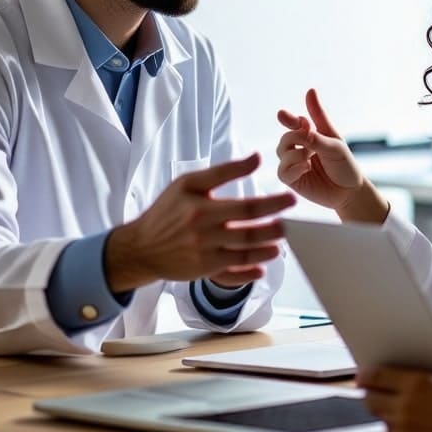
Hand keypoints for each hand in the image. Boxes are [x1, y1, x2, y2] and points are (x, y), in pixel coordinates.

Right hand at [104, 153, 294, 292]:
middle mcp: (204, 233)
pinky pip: (231, 274)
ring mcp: (204, 254)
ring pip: (243, 255)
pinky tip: (262, 269)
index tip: (290, 199)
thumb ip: (224, 171)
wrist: (141, 246)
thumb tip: (256, 157)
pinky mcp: (203, 271)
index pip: (246, 206)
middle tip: (290, 223)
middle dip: (274, 228)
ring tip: (280, 243)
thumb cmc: (167, 210)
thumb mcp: (188, 183)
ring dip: (266, 250)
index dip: (272, 204)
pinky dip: (248, 274)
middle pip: (249, 232)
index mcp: (202, 208)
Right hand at [276, 88, 388, 221]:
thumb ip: (317, 120)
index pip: (294, 123)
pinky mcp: (292, 180)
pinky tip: (307, 168)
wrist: (349, 191)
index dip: (288, 119)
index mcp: (310, 136)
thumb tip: (310, 90)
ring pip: (281, 152)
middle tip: (310, 141)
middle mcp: (299, 148)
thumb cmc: (344, 164)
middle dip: (296, 137)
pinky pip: (282, 171)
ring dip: (296, 153)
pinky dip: (294, 167)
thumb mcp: (333, 140)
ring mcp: (294, 164)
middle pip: (286, 137)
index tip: (283, 115)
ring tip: (311, 158)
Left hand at [360, 367, 431, 431]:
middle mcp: (406, 407)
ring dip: (390, 418)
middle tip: (374, 396)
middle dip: (370, 397)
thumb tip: (392, 379)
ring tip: (409, 416)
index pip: (375, 376)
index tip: (360, 377)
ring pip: (384, 422)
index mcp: (416, 383)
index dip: (364, 376)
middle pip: (370, 401)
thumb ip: (417, 381)